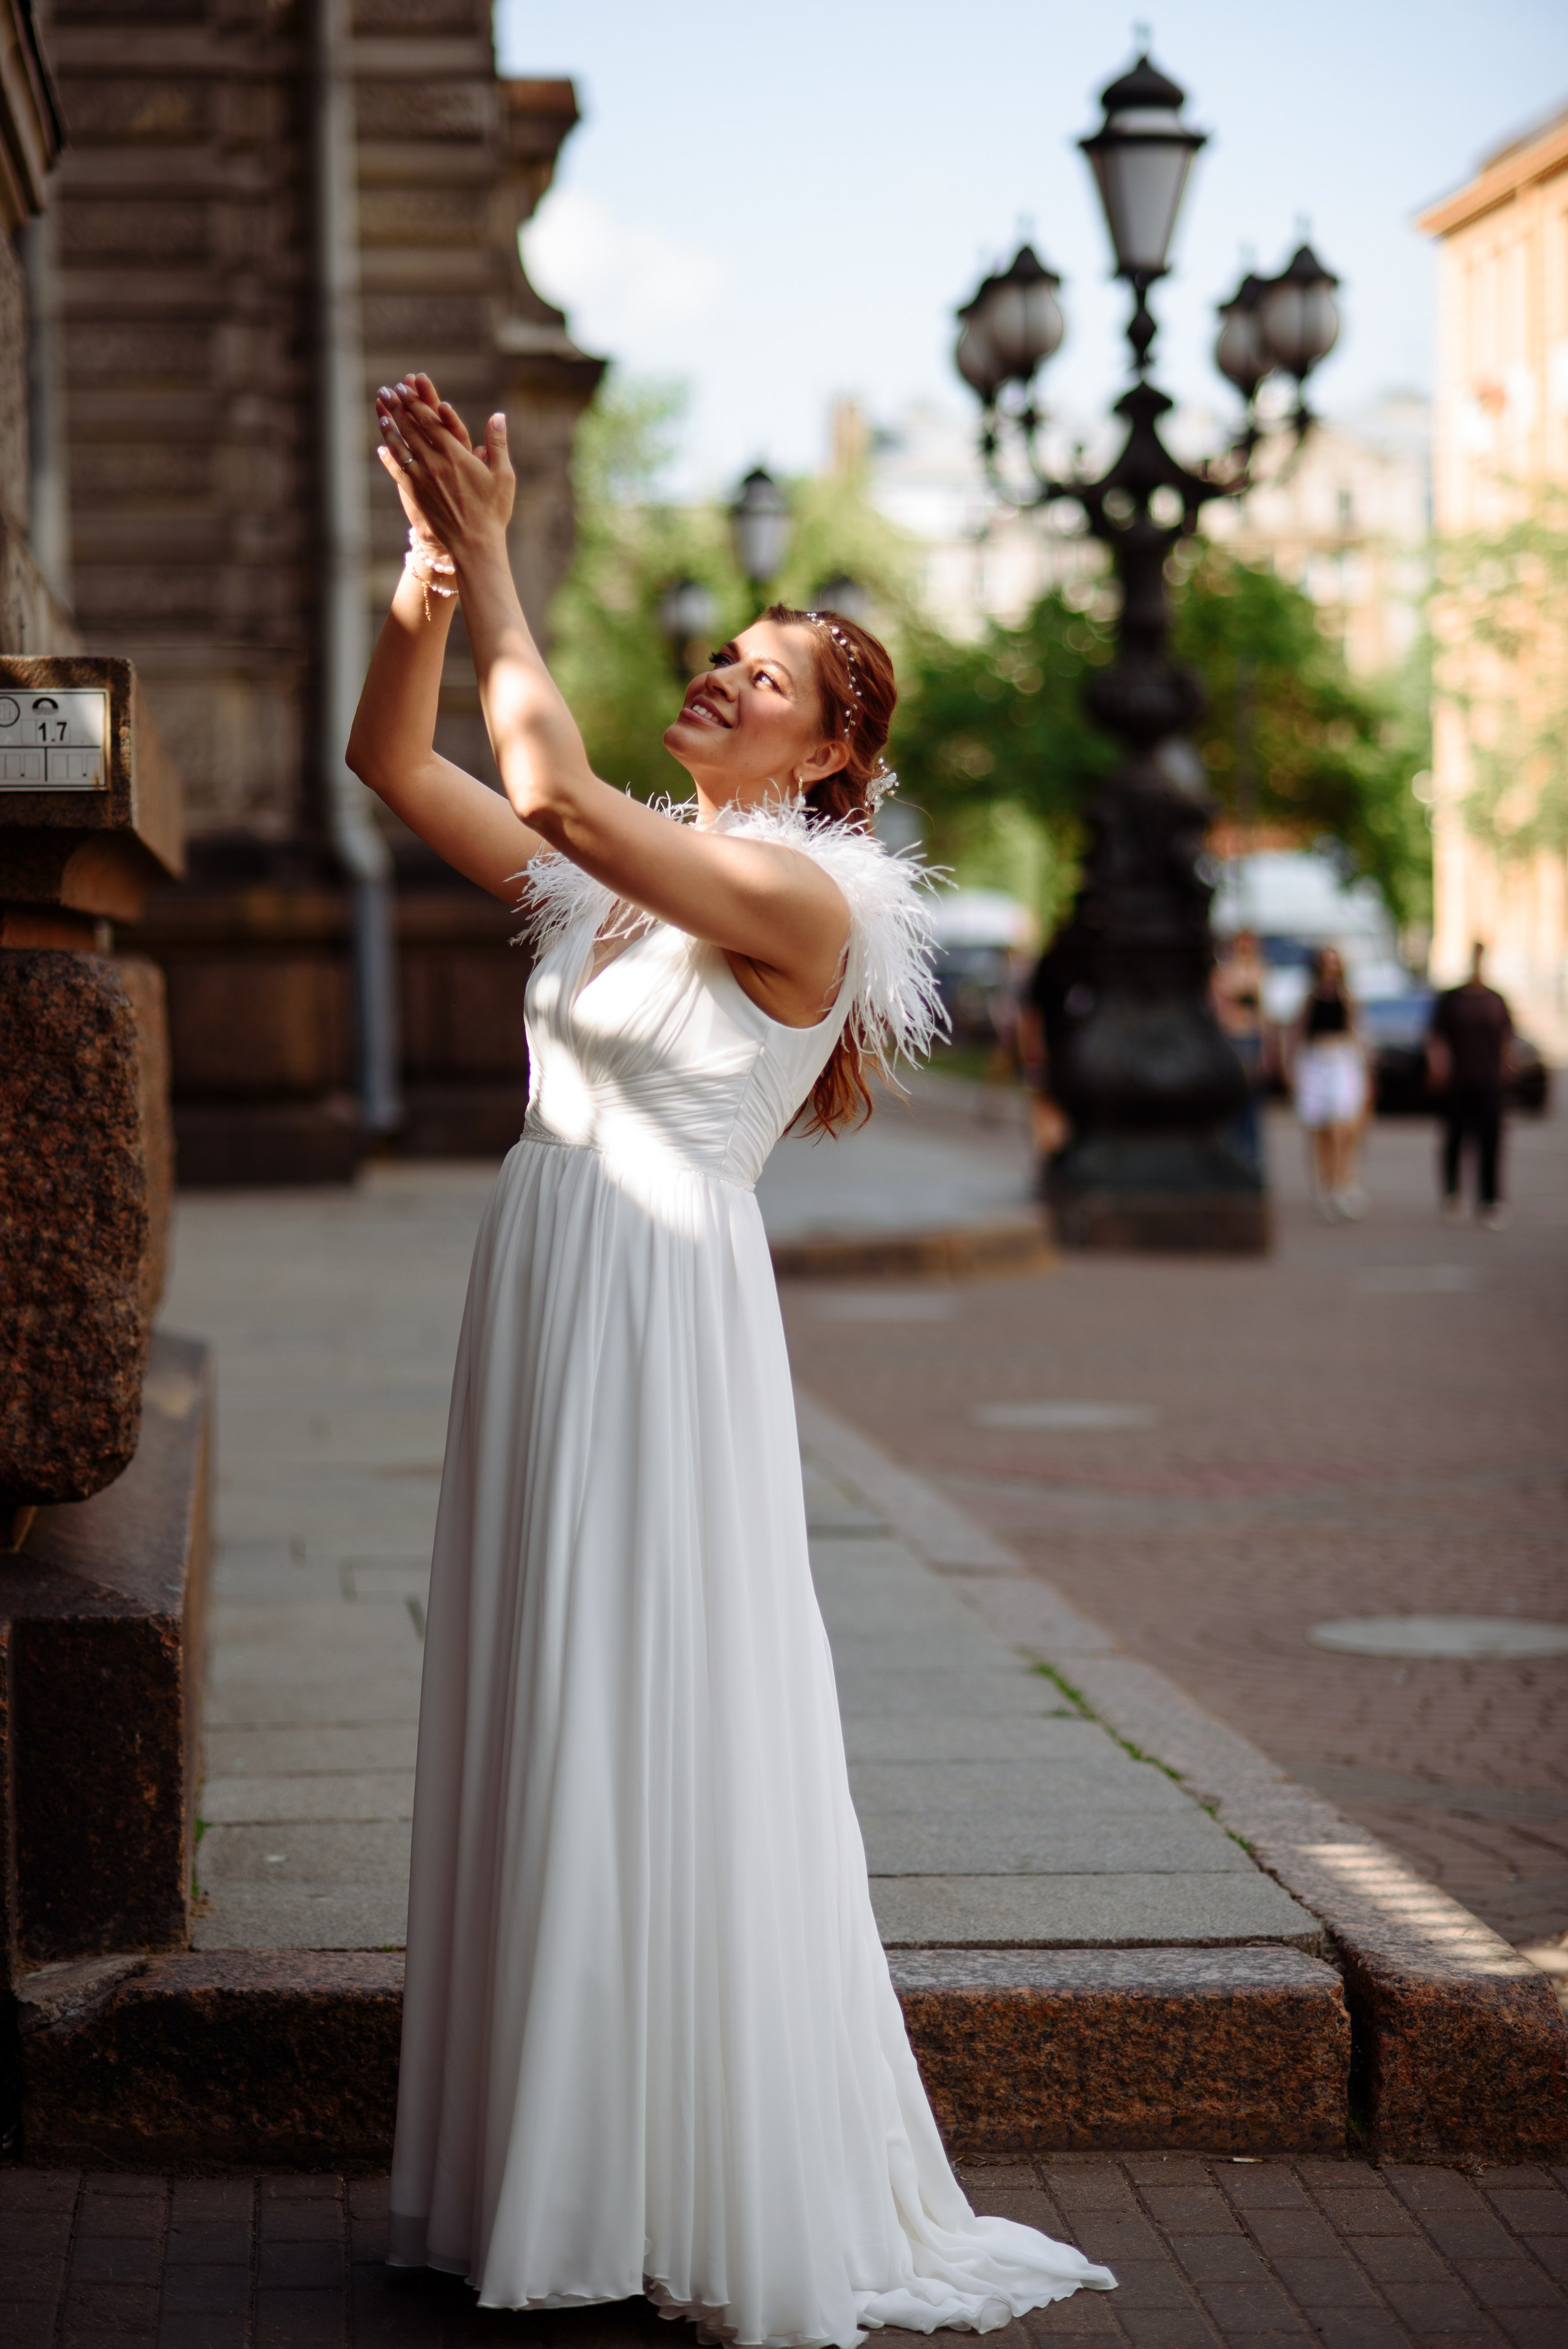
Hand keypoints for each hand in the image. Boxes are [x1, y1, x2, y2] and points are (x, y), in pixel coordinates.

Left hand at [375, 373, 514, 560]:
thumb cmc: (493, 511)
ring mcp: (422, 479)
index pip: (430, 421)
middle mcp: (434, 463)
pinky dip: (389, 457)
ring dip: (390, 428)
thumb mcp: (503, 475)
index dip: (416, 403)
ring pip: (401, 447)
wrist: (473, 543)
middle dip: (398, 408)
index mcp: (456, 455)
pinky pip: (398, 471)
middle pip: (411, 429)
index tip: (406, 387)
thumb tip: (499, 416)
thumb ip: (498, 444)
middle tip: (387, 390)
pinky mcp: (415, 494)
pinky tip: (382, 448)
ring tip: (381, 412)